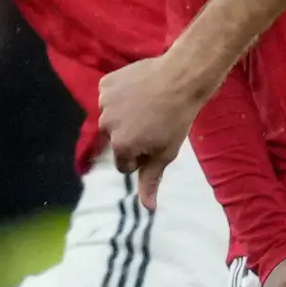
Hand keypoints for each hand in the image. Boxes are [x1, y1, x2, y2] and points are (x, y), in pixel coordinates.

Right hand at [97, 54, 197, 175]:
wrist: (181, 78)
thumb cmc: (177, 119)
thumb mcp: (166, 153)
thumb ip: (151, 180)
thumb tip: (147, 208)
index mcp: (120, 145)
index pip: (124, 164)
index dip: (142, 157)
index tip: (156, 142)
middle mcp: (106, 125)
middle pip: (115, 140)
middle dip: (130, 136)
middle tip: (154, 122)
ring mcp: (104, 102)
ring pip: (111, 119)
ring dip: (124, 116)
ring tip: (147, 106)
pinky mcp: (105, 84)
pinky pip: (109, 98)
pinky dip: (120, 97)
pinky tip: (138, 91)